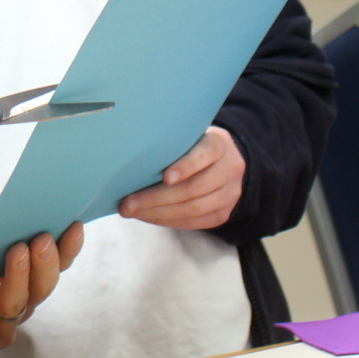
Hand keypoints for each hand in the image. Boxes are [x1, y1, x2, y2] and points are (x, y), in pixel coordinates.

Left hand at [0, 223, 83, 357]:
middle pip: (40, 289)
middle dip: (45, 263)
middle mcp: (5, 304)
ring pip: (18, 308)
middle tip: (43, 240)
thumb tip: (25, 224)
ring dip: (20, 279)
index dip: (62, 249)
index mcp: (8, 276)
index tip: (71, 225)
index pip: (44, 265)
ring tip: (17, 252)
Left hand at [118, 126, 245, 229]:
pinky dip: (167, 220)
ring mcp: (228, 195)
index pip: (204, 155)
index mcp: (219, 145)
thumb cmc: (196, 145)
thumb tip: (131, 154)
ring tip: (131, 211)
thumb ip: (172, 142)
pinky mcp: (222, 214)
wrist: (230, 161)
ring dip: (157, 213)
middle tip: (128, 203)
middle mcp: (228, 170)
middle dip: (156, 198)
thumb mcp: (191, 135)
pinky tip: (147, 216)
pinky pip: (194, 222)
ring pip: (192, 209)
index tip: (165, 177)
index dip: (185, 167)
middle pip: (193, 188)